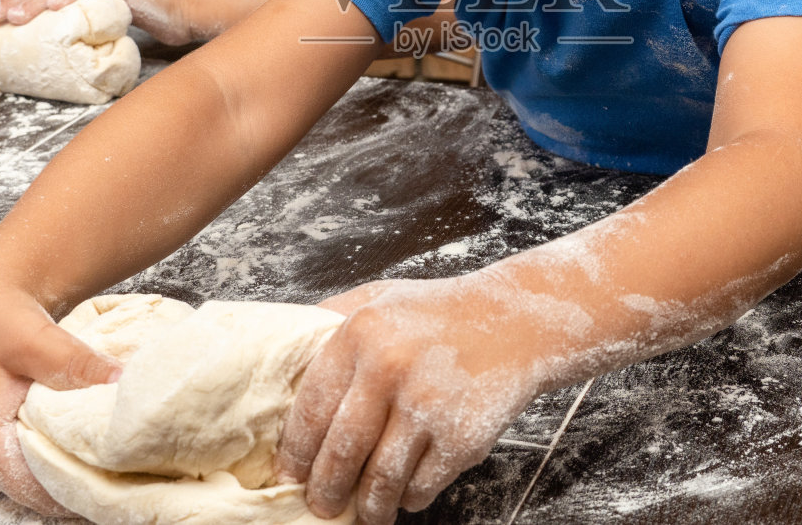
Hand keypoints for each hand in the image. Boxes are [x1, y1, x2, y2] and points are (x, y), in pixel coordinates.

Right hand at [0, 269, 121, 514]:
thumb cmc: (1, 321)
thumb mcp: (37, 338)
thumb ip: (76, 364)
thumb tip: (122, 381)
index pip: (43, 491)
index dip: (89, 486)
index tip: (132, 474)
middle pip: (42, 495)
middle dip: (87, 483)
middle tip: (137, 470)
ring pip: (39, 486)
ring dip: (76, 475)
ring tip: (122, 462)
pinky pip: (33, 472)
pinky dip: (63, 464)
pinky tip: (95, 452)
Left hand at [276, 275, 551, 524]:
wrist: (518, 321)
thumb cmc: (440, 313)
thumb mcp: (381, 297)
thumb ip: (333, 319)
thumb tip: (283, 356)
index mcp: (362, 332)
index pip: (311, 408)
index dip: (295, 450)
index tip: (288, 472)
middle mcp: (390, 368)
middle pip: (340, 452)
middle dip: (323, 489)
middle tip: (318, 503)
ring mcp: (428, 406)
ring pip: (379, 480)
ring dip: (366, 506)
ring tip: (362, 513)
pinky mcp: (462, 438)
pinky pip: (421, 486)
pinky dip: (407, 498)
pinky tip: (403, 494)